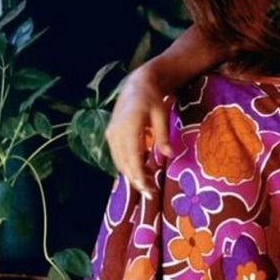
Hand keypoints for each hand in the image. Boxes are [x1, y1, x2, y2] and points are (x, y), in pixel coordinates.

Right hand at [104, 63, 172, 196]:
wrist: (136, 86)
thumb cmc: (152, 99)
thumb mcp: (161, 115)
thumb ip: (163, 136)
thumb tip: (169, 155)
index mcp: (129, 126)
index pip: (133, 158)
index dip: (140, 176)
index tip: (148, 190)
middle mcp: (116, 132)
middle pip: (124, 164)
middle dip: (136, 180)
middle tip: (151, 193)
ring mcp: (111, 134)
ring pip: (119, 162)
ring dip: (132, 175)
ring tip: (148, 184)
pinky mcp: (110, 135)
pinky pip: (117, 156)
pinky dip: (128, 166)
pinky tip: (141, 171)